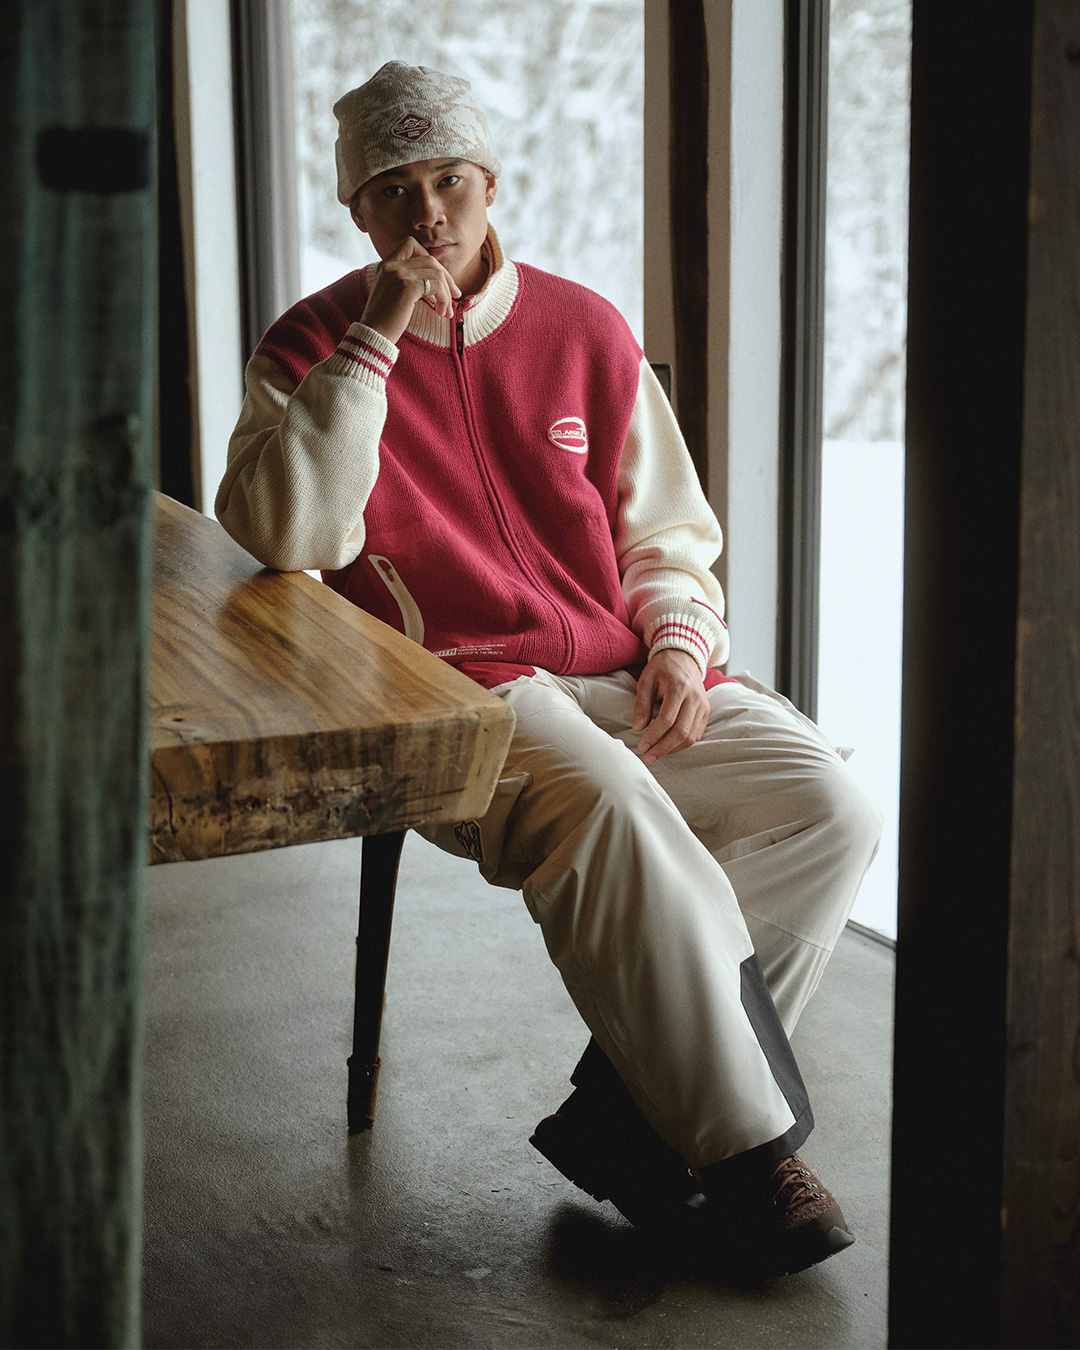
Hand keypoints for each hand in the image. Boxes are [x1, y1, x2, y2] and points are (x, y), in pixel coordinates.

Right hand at [360, 237, 460, 344]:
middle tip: (454, 295)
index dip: (428, 258)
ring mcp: (399, 273)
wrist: (373, 336)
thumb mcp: (393, 293)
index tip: (437, 278)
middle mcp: (391, 265)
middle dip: (446, 277)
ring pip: (436, 273)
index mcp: (386, 264)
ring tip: (446, 311)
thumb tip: (435, 280)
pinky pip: (436, 286)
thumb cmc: (385, 321)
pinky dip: (443, 299)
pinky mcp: (407, 286)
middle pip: (429, 259)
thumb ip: (407, 281)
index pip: (411, 244)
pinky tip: (440, 313)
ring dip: (446, 293)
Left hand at [633, 648, 709, 765]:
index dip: (653, 736)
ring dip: (673, 749)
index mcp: (679, 688)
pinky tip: (669, 747)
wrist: (684, 657)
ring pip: (691, 736)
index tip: (641, 747)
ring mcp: (703, 706)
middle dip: (663, 748)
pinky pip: (697, 734)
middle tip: (647, 757)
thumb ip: (641, 703)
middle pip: (681, 732)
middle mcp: (694, 698)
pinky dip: (683, 744)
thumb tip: (638, 728)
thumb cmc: (662, 668)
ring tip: (656, 754)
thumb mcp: (646, 680)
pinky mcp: (706, 711)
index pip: (667, 720)